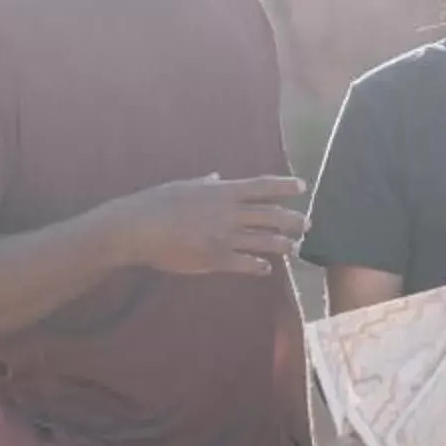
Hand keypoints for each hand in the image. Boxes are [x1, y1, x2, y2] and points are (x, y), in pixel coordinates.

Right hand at [117, 175, 307, 275]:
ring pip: (265, 241)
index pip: (263, 186)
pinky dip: (259, 266)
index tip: (303, 187)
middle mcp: (229, 213)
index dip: (285, 186)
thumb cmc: (156, 203)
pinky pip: (246, 264)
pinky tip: (266, 268)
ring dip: (283, 244)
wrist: (138, 229)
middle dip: (294, 220)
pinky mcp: (215, 259)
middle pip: (272, 216)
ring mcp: (224, 237)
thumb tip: (217, 177)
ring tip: (294, 247)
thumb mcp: (183, 186)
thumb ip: (205, 183)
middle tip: (307, 224)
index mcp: (222, 192)